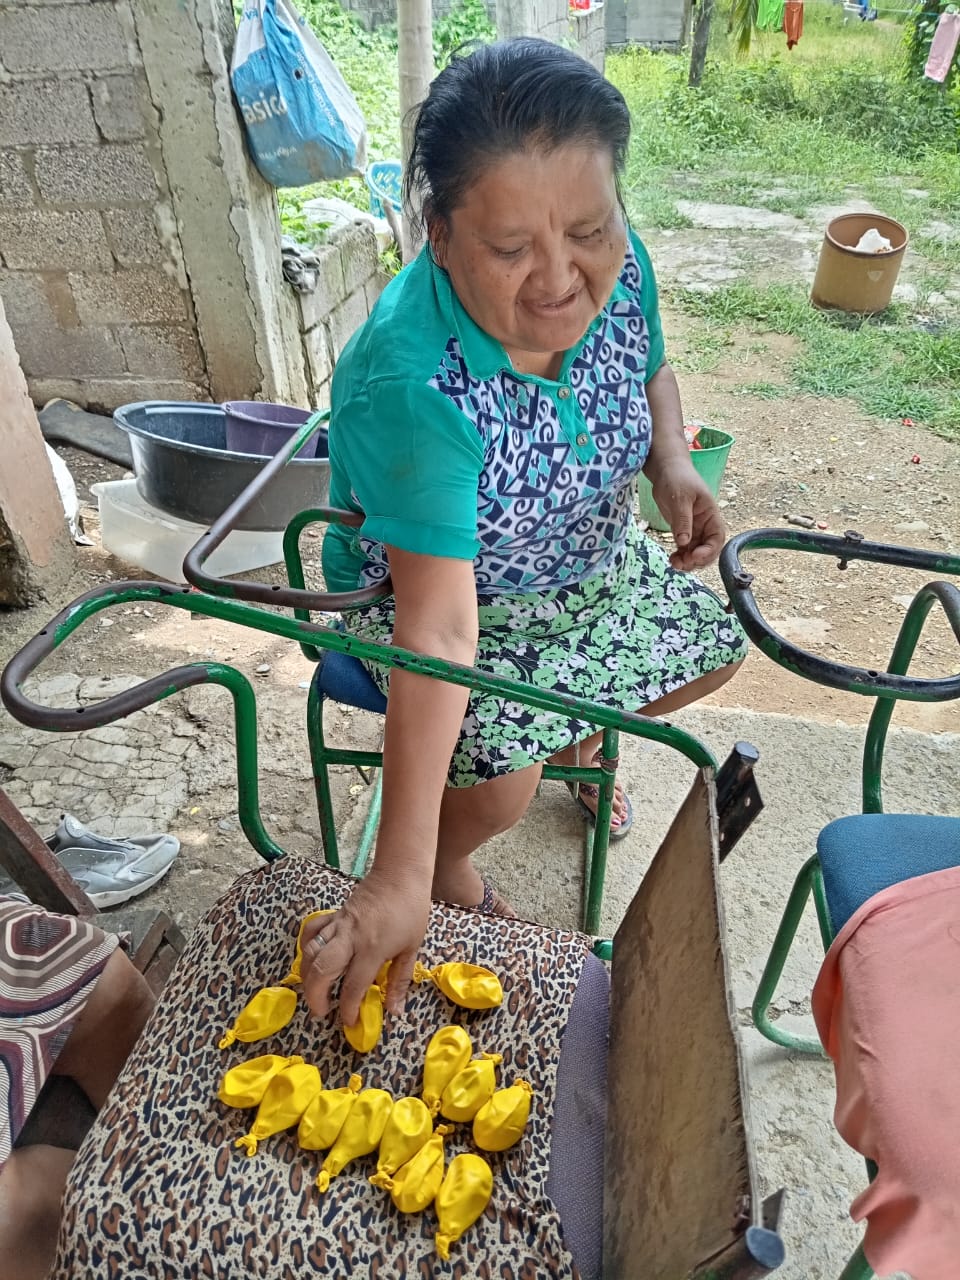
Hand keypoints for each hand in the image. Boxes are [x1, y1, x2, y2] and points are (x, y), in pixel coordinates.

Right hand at [301, 869, 431, 1023]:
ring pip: (311, 952)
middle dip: (316, 996)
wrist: (400, 875)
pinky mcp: (334, 914)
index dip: (348, 1009)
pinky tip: (310, 960)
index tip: (348, 1022)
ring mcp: (339, 924)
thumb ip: (399, 980)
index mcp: (373, 949)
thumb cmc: (411, 911)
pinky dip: (306, 946)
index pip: (353, 986)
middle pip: (322, 971)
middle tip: (321, 1011)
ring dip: (307, 976)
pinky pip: (312, 930)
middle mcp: (350, 937)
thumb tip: (394, 1011)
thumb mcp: (411, 948)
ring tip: (313, 992)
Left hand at [649, 460, 725, 570]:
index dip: (709, 551)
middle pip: (708, 549)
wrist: (666, 470)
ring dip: (688, 562)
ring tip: (675, 564)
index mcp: (711, 514)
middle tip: (682, 564)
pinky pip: (684, 549)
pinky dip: (680, 556)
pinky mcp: (682, 530)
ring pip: (695, 552)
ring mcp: (693, 529)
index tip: (694, 556)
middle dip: (698, 560)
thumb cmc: (677, 477)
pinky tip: (672, 559)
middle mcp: (705, 524)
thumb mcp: (680, 497)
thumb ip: (683, 520)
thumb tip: (684, 542)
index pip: (717, 538)